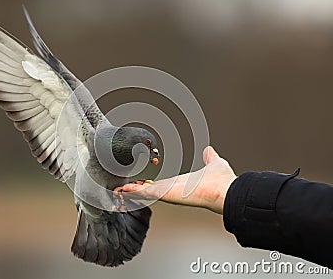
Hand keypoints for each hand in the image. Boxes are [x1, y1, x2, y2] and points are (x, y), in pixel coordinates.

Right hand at [114, 146, 236, 213]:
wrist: (226, 190)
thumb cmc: (222, 181)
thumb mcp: (214, 163)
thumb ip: (209, 158)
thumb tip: (209, 150)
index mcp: (182, 183)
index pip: (162, 184)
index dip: (151, 183)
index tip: (141, 182)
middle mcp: (173, 189)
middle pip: (149, 189)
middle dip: (136, 189)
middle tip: (122, 188)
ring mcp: (169, 192)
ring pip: (145, 192)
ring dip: (131, 191)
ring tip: (117, 189)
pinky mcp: (166, 193)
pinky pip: (146, 192)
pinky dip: (133, 192)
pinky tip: (122, 190)